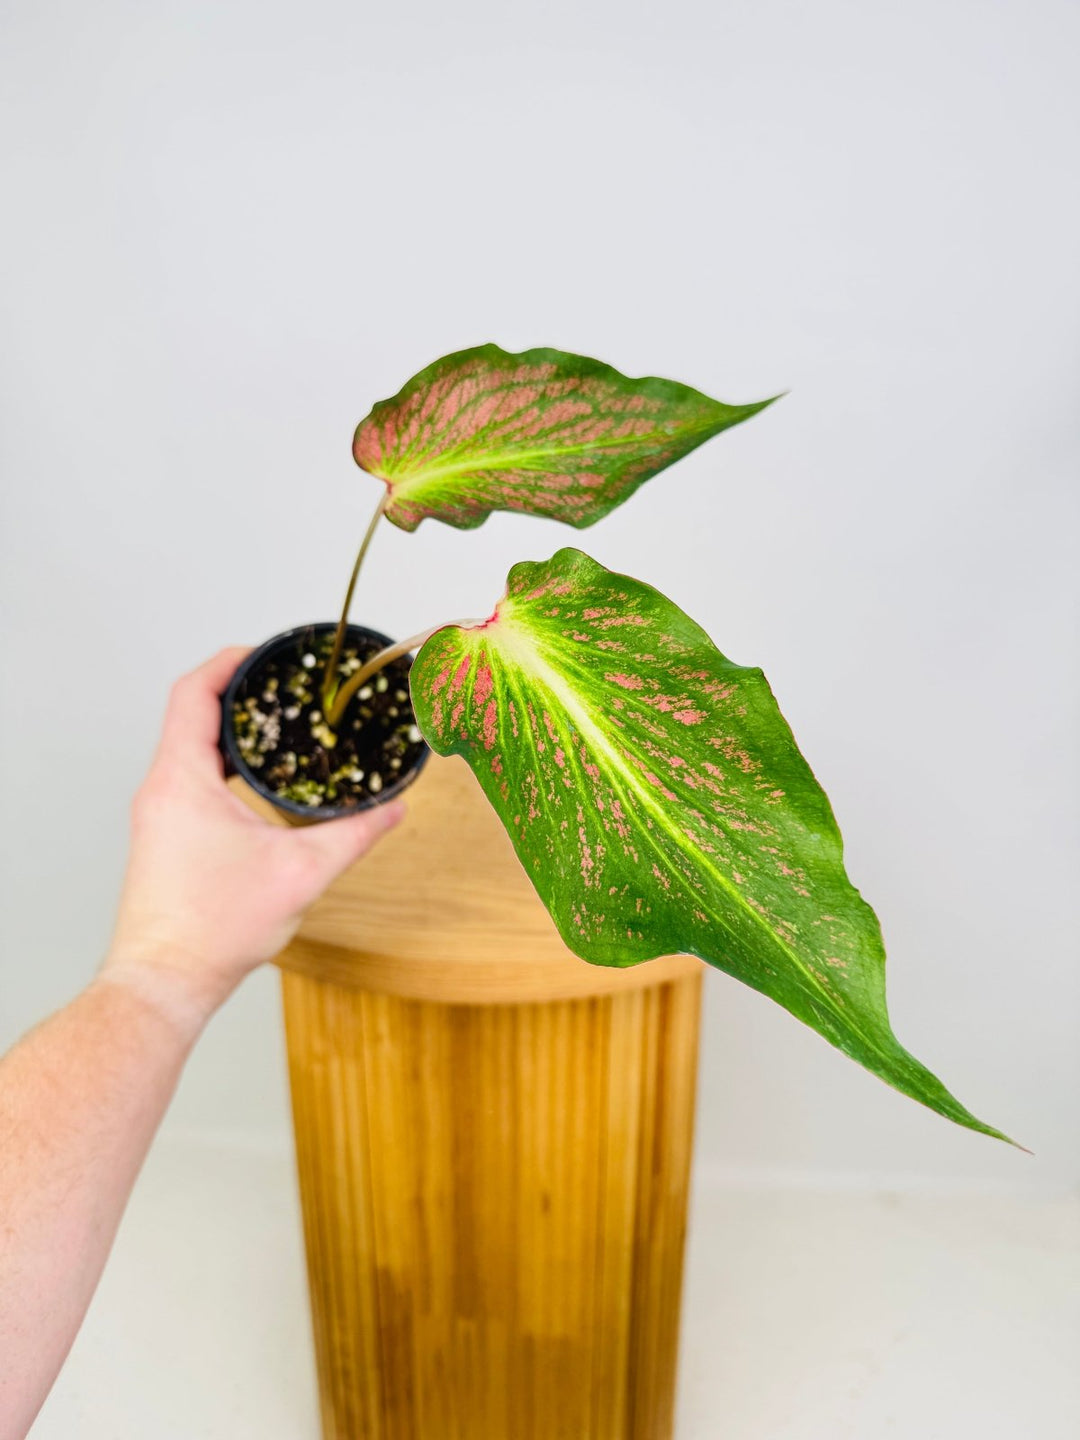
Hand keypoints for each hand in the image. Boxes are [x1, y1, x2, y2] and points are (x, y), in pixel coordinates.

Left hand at [101, 647, 403, 1039]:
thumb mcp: (301, 874)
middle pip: (190, 713)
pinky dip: (223, 764)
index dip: (231, 663)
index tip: (266, 652)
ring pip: (189, 748)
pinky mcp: (163, 836)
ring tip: (278, 725)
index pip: (193, 693)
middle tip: (284, 684)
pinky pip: (191, 778)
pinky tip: (261, 781)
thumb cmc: (213, 931)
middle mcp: (161, 790)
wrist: (164, 981)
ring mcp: (157, 814)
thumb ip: (354, 835)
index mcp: (182, 780)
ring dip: (230, 731)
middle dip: (239, 692)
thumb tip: (393, 810)